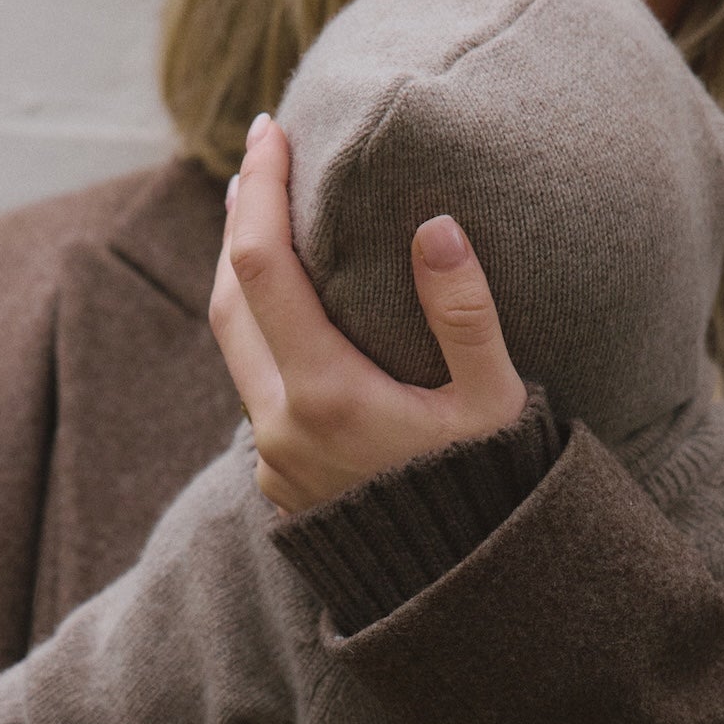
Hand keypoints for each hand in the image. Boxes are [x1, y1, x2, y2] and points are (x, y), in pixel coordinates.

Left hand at [209, 115, 527, 511]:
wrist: (456, 590)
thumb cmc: (486, 496)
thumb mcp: (495, 405)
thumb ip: (466, 316)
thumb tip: (436, 227)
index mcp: (327, 395)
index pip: (262, 265)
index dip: (259, 188)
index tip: (271, 132)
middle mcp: (281, 426)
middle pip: (228, 299)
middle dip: (239, 223)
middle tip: (261, 162)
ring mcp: (272, 458)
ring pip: (235, 348)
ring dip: (243, 281)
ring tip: (265, 224)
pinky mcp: (279, 481)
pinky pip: (256, 390)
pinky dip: (263, 336)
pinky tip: (292, 314)